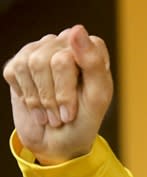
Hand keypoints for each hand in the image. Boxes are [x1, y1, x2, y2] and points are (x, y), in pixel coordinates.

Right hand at [3, 25, 112, 164]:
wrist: (59, 143)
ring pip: (32, 64)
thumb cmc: (83, 121)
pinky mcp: (18, 64)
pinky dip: (27, 96)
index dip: (71, 86)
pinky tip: (38, 107)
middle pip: (50, 60)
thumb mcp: (97, 97)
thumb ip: (93, 63)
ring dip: (41, 99)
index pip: (74, 54)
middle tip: (64, 115)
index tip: (80, 105)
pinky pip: (15, 71)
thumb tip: (76, 29)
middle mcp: (64, 44)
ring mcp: (40, 51)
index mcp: (91, 49)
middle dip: (56, 95)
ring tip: (52, 114)